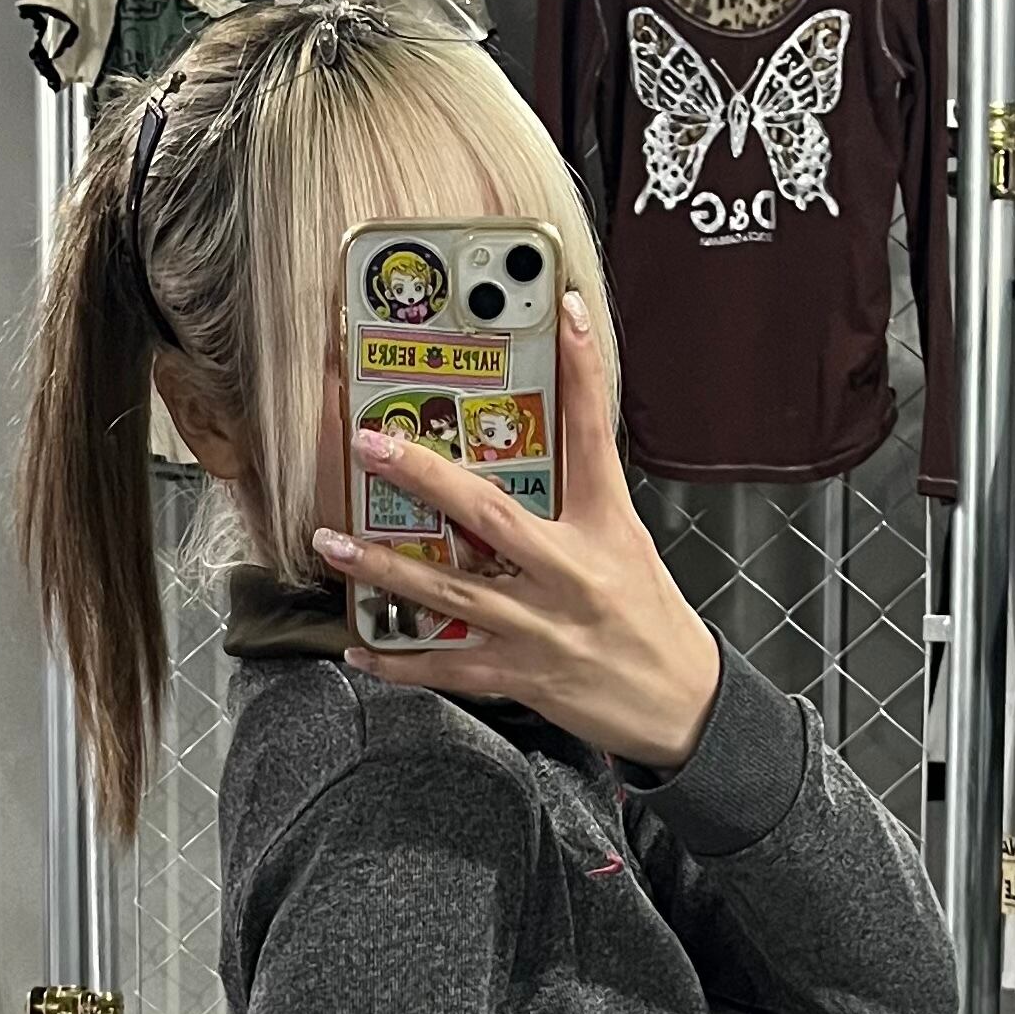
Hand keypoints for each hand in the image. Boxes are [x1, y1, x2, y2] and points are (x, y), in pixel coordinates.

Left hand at [312, 293, 720, 771]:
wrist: (681, 703)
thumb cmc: (648, 619)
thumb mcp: (626, 543)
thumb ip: (581, 494)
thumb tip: (541, 442)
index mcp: (604, 528)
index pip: (593, 436)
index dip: (581, 370)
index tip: (561, 310)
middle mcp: (569, 574)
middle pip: (490, 514)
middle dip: (423, 475)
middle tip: (370, 443)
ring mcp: (541, 629)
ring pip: (451, 592)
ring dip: (384, 568)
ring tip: (333, 543)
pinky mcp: (521, 677)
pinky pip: (448, 667)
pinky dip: (400, 660)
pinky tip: (359, 646)